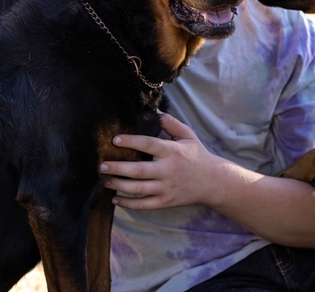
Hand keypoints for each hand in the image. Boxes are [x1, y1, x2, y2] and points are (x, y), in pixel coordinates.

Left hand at [99, 112, 223, 209]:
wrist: (212, 181)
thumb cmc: (197, 155)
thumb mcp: (187, 135)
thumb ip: (170, 123)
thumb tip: (153, 110)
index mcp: (172, 152)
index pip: (148, 144)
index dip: (131, 141)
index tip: (115, 140)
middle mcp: (167, 170)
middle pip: (138, 170)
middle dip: (118, 168)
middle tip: (102, 165)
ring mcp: (166, 188)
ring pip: (138, 189)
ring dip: (119, 185)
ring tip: (105, 180)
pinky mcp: (165, 201)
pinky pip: (144, 205)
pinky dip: (128, 203)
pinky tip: (115, 199)